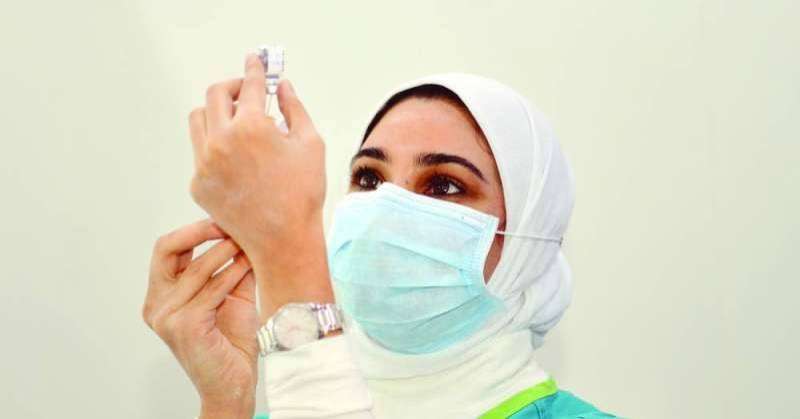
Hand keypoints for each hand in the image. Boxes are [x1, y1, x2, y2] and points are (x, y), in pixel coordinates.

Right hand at [142, 219, 257, 417]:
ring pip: (196, 268)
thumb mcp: (232, 296)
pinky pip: (212, 289)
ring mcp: (167, 317)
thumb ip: (234, 267)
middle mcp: (156, 306)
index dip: (193, 231)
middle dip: (198, 231)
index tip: (222, 220)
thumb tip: (247, 233)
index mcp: (161, 297)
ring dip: (225, 250)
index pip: (166, 250)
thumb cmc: (231, 344)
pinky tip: (247, 264)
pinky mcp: (185, 326)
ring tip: (248, 242)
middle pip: (166, 249)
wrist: (234, 385)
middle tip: (228, 223)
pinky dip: (232, 273)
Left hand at [188, 54, 333, 320]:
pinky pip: (200, 152)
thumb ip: (294, 108)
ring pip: (198, 120)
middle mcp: (221, 141)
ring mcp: (204, 164)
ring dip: (216, 112)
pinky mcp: (198, 184)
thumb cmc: (303, 193)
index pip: (250, 85)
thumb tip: (282, 87)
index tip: (255, 59)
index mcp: (251, 127)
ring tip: (237, 121)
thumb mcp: (310, 144)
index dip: (255, 68)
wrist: (284, 241)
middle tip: (247, 91)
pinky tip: (237, 157)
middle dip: (232, 86)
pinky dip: (215, 145)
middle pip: (215, 94)